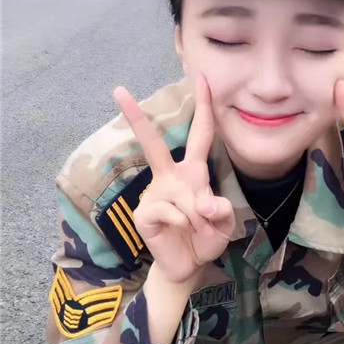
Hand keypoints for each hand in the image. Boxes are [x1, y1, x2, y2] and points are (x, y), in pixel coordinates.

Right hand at [114, 73, 234, 283]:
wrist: (187, 266)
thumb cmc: (206, 237)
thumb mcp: (225, 222)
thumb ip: (222, 210)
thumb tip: (202, 205)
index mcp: (193, 171)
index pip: (201, 133)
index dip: (204, 106)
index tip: (202, 77)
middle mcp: (171, 176)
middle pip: (154, 143)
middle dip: (137, 117)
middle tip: (118, 90)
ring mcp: (155, 193)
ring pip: (184, 195)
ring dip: (200, 218)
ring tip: (200, 231)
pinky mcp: (145, 213)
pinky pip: (173, 213)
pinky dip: (187, 226)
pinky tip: (183, 233)